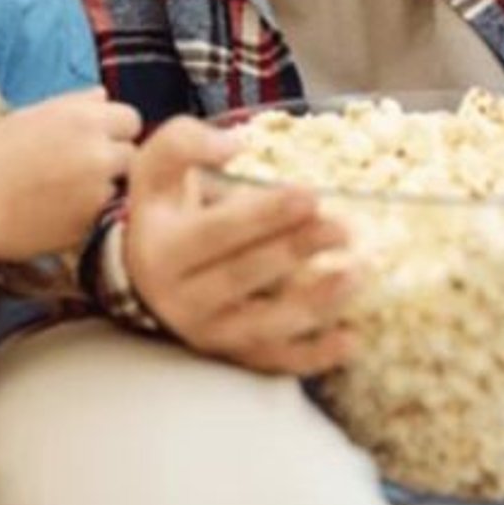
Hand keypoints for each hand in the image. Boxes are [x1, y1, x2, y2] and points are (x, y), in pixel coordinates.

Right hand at [0, 87, 140, 266]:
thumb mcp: (29, 116)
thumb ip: (74, 104)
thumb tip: (103, 96)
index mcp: (84, 119)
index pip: (131, 118)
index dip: (114, 129)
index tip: (96, 138)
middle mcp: (98, 153)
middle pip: (132, 153)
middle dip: (114, 159)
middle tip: (81, 167)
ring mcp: (97, 193)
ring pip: (120, 187)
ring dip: (103, 187)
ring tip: (64, 191)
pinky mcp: (90, 226)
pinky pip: (102, 215)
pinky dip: (88, 214)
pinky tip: (55, 211)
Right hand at [123, 118, 357, 375]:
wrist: (145, 271)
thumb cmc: (164, 209)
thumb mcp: (156, 167)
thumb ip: (186, 142)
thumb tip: (235, 144)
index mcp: (163, 249)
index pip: (217, 233)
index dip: (264, 215)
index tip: (310, 195)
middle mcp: (182, 298)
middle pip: (244, 276)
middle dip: (296, 251)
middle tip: (344, 228)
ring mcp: (208, 333)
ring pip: (264, 326)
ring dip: (315, 303)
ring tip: (358, 274)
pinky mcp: (231, 356)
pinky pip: (274, 362)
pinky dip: (314, 355)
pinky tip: (351, 338)